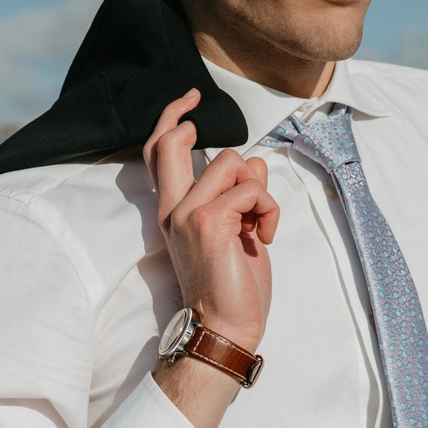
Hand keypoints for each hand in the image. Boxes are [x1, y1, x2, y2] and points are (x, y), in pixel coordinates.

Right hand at [145, 89, 278, 427]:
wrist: (225, 328)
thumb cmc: (233, 285)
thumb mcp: (230, 232)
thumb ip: (232, 197)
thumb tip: (251, 166)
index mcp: (173, 212)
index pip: (158, 154)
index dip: (168, 119)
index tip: (188, 100)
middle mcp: (173, 209)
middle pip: (176, 143)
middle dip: (184, 116)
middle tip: (195, 101)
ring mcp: (188, 213)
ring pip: (233, 162)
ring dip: (258, 189)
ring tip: (257, 223)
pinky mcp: (210, 221)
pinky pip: (253, 189)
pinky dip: (268, 210)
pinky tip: (262, 237)